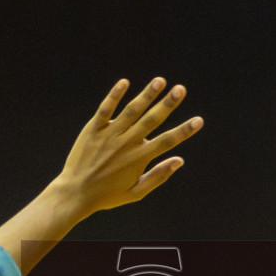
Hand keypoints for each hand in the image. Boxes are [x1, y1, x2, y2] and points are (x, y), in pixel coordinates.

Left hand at [50, 77, 203, 218]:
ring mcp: (109, 135)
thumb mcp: (136, 192)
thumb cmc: (107, 195)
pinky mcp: (93, 129)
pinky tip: (125, 82)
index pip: (167, 141)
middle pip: (152, 120)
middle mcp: (126, 144)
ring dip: (147, 95)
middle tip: (181, 89)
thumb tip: (179, 160)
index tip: (199, 120)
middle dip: (168, 104)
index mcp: (139, 158)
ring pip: (131, 111)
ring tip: (160, 81)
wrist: (75, 193)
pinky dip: (114, 96)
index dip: (184, 131)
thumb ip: (158, 176)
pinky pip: (105, 109)